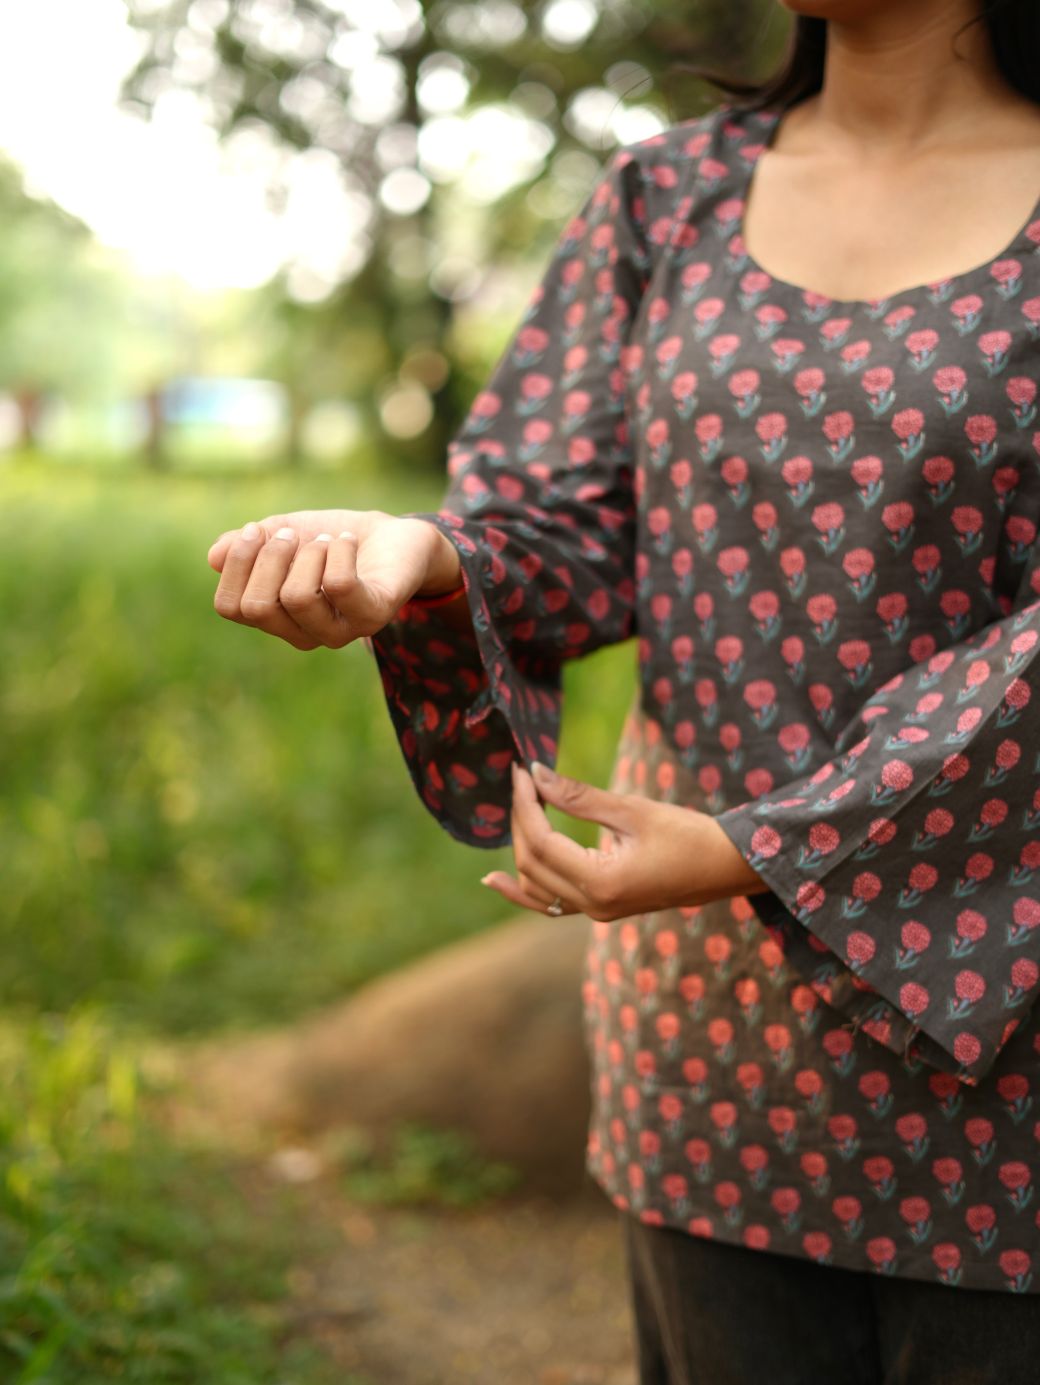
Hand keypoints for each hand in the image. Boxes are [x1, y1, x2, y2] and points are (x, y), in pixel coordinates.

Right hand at [206, 510, 461, 650]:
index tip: (255, 530)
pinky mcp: (373, 615)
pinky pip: (339, 586)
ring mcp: (340, 630)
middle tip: (293, 534)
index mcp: (277, 618)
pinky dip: (337, 551)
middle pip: (257, 607)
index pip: (231, 607)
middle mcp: (305, 634)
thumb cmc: (334, 540)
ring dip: (307, 554)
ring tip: (327, 540)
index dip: (236, 564)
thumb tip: (214, 556)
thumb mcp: (282, 534)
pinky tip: (347, 541)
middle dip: (269, 557)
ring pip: (296, 598)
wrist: (395, 536)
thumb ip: (248, 546)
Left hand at [480, 761, 767, 918]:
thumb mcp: (632, 810)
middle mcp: (594, 906)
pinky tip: (495, 879)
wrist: (728, 867)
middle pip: (531, 863)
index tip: (521, 770)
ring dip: (520, 847)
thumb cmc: (688, 834)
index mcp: (602, 883)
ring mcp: (596, 912)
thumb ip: (579, 796)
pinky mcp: (601, 908)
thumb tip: (535, 773)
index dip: (525, 803)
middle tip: (523, 779)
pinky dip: (522, 889)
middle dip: (521, 819)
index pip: (541, 842)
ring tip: (517, 807)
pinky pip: (549, 902)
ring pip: (535, 886)